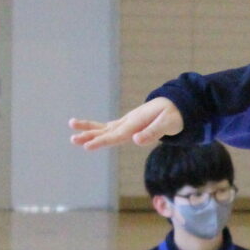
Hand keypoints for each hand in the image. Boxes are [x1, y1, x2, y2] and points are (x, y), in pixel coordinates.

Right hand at [70, 97, 184, 150]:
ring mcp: (128, 121)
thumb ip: (152, 132)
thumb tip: (135, 141)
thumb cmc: (174, 114)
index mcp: (136, 122)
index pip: (116, 135)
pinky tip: (89, 134)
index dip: (101, 141)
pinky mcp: (130, 123)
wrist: (177, 103)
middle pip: (106, 131)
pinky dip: (100, 131)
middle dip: (90, 136)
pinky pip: (111, 128)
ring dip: (89, 130)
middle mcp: (129, 121)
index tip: (87, 146)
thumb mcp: (168, 123)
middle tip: (73, 139)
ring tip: (71, 129)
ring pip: (105, 127)